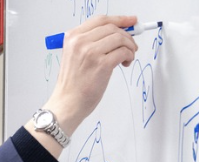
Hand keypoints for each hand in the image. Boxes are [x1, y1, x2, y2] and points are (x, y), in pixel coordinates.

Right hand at [40, 14, 137, 144]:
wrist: (66, 105)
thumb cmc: (71, 86)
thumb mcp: (74, 56)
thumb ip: (90, 43)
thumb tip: (114, 36)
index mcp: (73, 37)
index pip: (100, 20)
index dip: (119, 19)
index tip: (130, 21)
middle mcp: (80, 42)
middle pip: (112, 28)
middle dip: (126, 35)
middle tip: (132, 44)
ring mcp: (91, 52)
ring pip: (120, 38)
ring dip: (129, 46)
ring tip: (128, 56)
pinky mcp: (102, 64)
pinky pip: (123, 52)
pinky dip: (129, 55)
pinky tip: (126, 62)